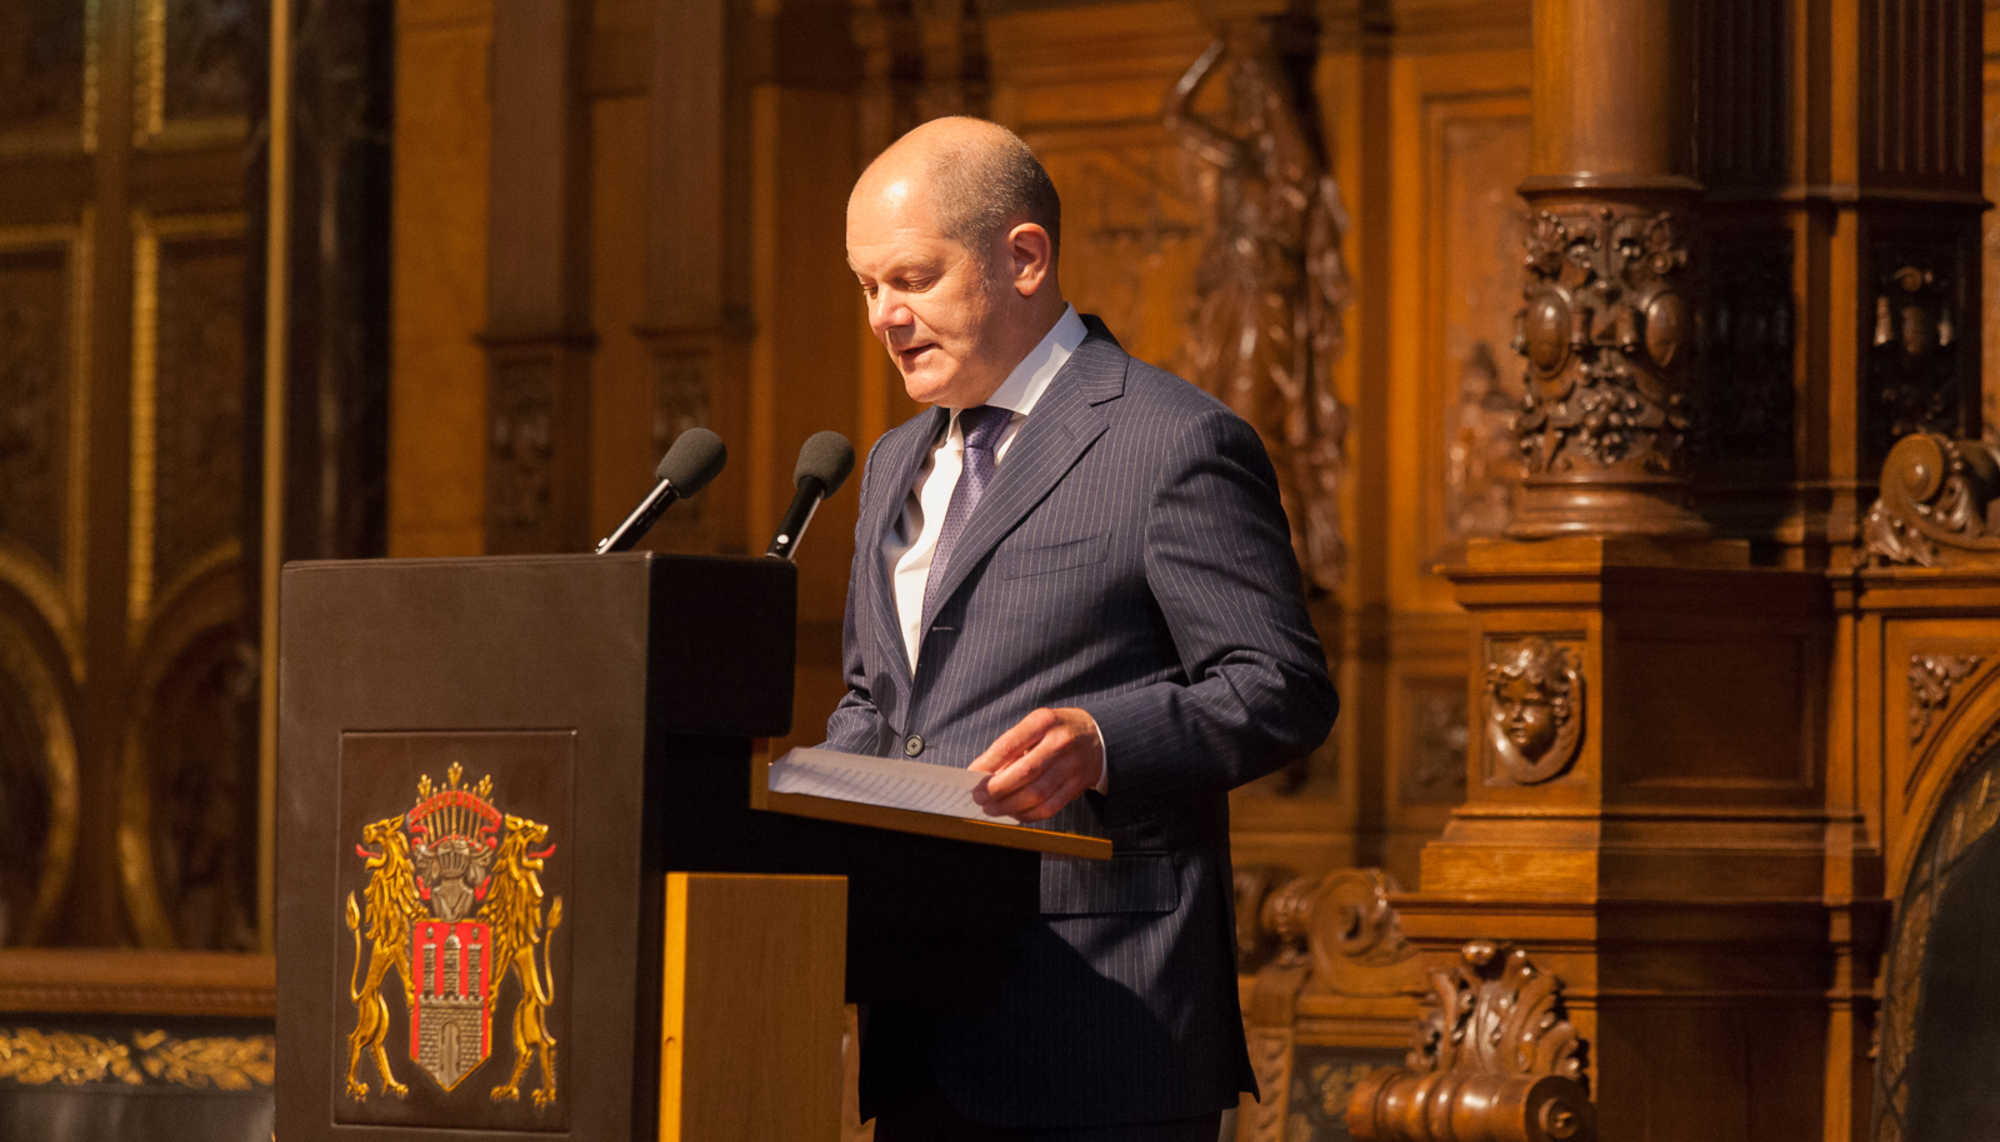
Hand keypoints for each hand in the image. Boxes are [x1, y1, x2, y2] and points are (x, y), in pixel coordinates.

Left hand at [969, 708, 1103, 822]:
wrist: (1098, 736)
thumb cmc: (1056, 730)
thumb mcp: (1036, 725)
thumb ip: (1013, 746)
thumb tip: (984, 775)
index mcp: (1044, 721)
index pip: (1009, 745)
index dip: (987, 764)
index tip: (971, 776)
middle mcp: (1060, 742)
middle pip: (1024, 773)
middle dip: (996, 790)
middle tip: (978, 797)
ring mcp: (1072, 766)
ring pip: (1036, 795)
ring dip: (1008, 806)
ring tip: (991, 808)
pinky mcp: (1078, 786)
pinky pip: (1049, 808)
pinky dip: (1027, 814)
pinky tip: (1013, 813)